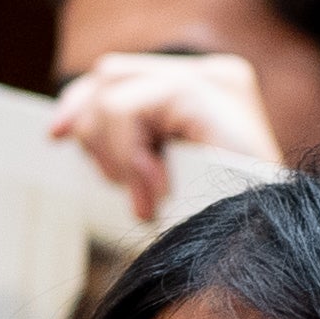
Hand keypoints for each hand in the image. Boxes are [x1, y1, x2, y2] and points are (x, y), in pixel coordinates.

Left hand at [45, 53, 280, 221]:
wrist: (264, 245)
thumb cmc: (225, 224)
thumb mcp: (172, 174)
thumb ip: (137, 142)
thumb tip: (69, 128)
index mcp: (211, 87)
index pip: (124, 73)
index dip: (81, 102)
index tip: (55, 135)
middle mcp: (214, 73)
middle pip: (110, 74)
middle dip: (96, 133)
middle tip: (123, 186)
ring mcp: (211, 79)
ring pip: (112, 92)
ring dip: (115, 154)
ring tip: (148, 197)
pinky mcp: (202, 92)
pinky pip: (127, 110)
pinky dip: (128, 156)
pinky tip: (155, 191)